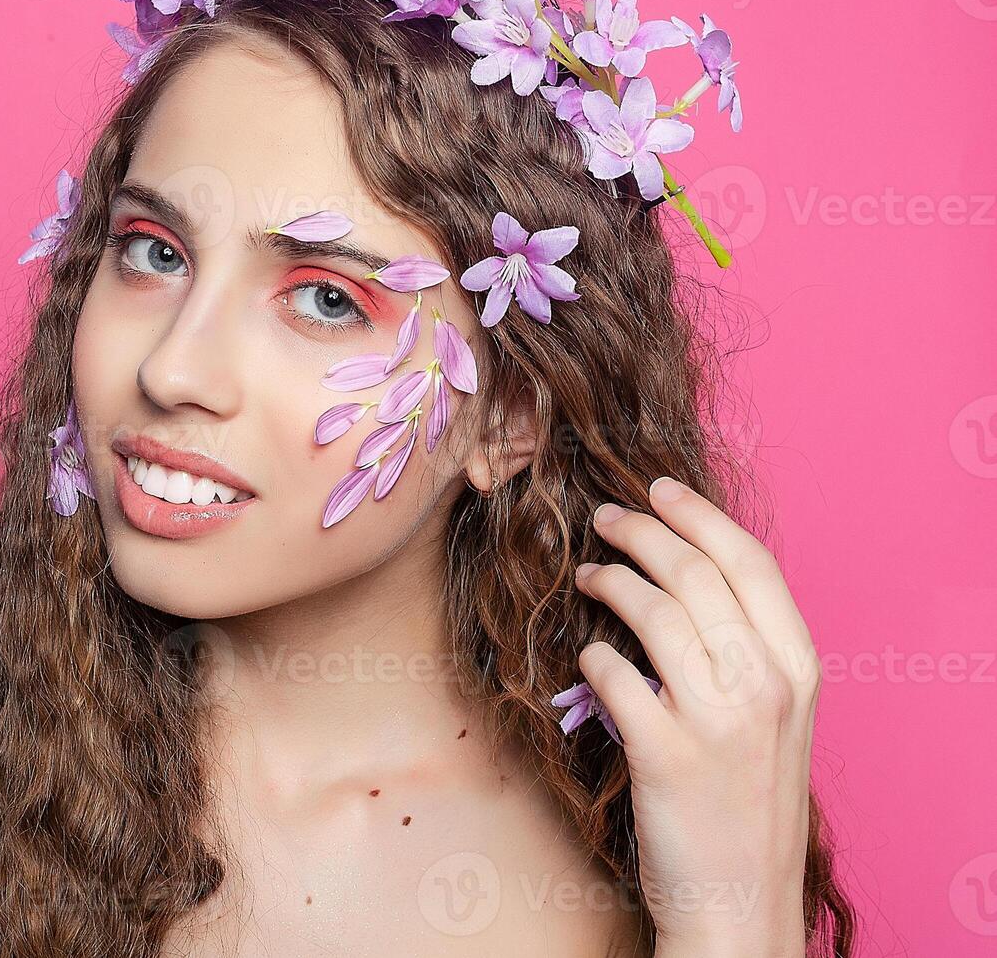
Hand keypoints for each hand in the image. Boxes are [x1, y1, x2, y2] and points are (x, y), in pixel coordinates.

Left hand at [573, 476, 819, 957]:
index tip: (660, 489)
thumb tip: (684, 575)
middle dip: (644, 531)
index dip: (700, 515)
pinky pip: (613, 674)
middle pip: (696, 572)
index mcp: (799, 668)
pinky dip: (593, 656)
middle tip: (606, 517)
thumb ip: (747, 648)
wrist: (741, 898)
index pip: (751, 562)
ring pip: (654, 610)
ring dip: (611, 580)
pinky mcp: (665, 753)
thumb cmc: (748, 801)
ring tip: (589, 574)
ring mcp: (717, 718)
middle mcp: (766, 684)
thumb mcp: (775, 717)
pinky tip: (587, 656)